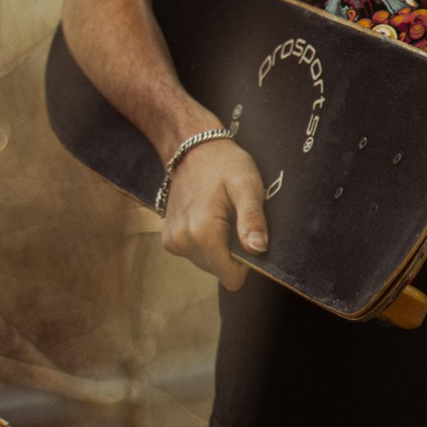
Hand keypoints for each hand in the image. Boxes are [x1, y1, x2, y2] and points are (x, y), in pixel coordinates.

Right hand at [160, 135, 267, 290]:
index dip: (245, 263)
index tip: (247, 235)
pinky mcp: (168, 239)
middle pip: (218, 270)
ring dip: (218, 245)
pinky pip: (194, 254)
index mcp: (203, 232)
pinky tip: (207, 216)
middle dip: (231, 251)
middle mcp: (183, 241)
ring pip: (207, 263)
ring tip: (220, 214)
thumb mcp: (247, 184)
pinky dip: (204, 241)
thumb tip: (257, 249)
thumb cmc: (224, 163)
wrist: (192, 148)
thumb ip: (252, 218)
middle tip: (233, 218)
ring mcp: (172, 241)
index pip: (231, 278)